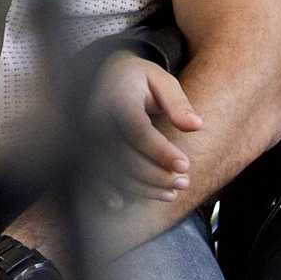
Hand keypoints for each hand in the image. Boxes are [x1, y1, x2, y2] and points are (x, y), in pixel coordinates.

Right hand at [88, 54, 198, 206]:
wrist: (108, 75)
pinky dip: (105, 191)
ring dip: (141, 187)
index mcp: (117, 97)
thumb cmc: (141, 80)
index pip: (138, 130)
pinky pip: (92, 174)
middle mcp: (96, 117)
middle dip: (155, 175)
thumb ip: (178, 103)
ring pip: (110, 170)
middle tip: (184, 182)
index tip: (185, 165)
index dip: (161, 152)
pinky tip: (121, 204)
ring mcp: (87, 135)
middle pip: (123, 155)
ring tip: (171, 193)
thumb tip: (196, 125)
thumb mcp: (162, 81)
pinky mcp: (84, 147)